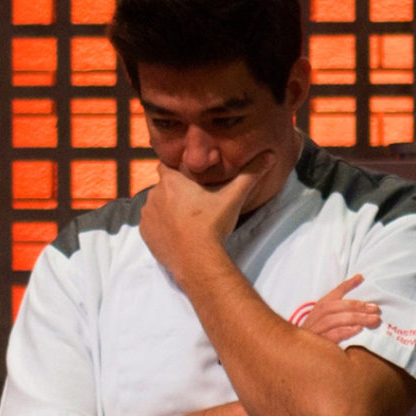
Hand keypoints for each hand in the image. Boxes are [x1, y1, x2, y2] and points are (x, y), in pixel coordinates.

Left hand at [139, 151, 275, 280]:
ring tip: (185, 220)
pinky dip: (160, 226)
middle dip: (174, 192)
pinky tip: (176, 232)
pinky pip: (151, 224)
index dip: (176, 170)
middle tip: (192, 203)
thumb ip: (250, 174)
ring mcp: (147, 216)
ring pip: (155, 205)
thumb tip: (271, 155)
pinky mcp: (145, 234)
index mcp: (171, 182)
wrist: (196, 261)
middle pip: (162, 187)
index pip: (166, 165)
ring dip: (166, 209)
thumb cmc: (212, 226)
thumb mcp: (232, 198)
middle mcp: (154, 195)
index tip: (188, 178)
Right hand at [297, 274, 380, 343]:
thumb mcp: (329, 322)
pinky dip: (345, 331)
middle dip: (356, 306)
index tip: (360, 278)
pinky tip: (358, 330)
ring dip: (355, 318)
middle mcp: (314, 319)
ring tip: (373, 320)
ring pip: (333, 320)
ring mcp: (313, 332)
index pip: (332, 295)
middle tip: (375, 309)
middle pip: (333, 307)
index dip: (346, 285)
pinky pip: (330, 336)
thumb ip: (343, 309)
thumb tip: (359, 286)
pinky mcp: (316, 346)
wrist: (304, 358)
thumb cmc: (321, 339)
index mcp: (318, 311)